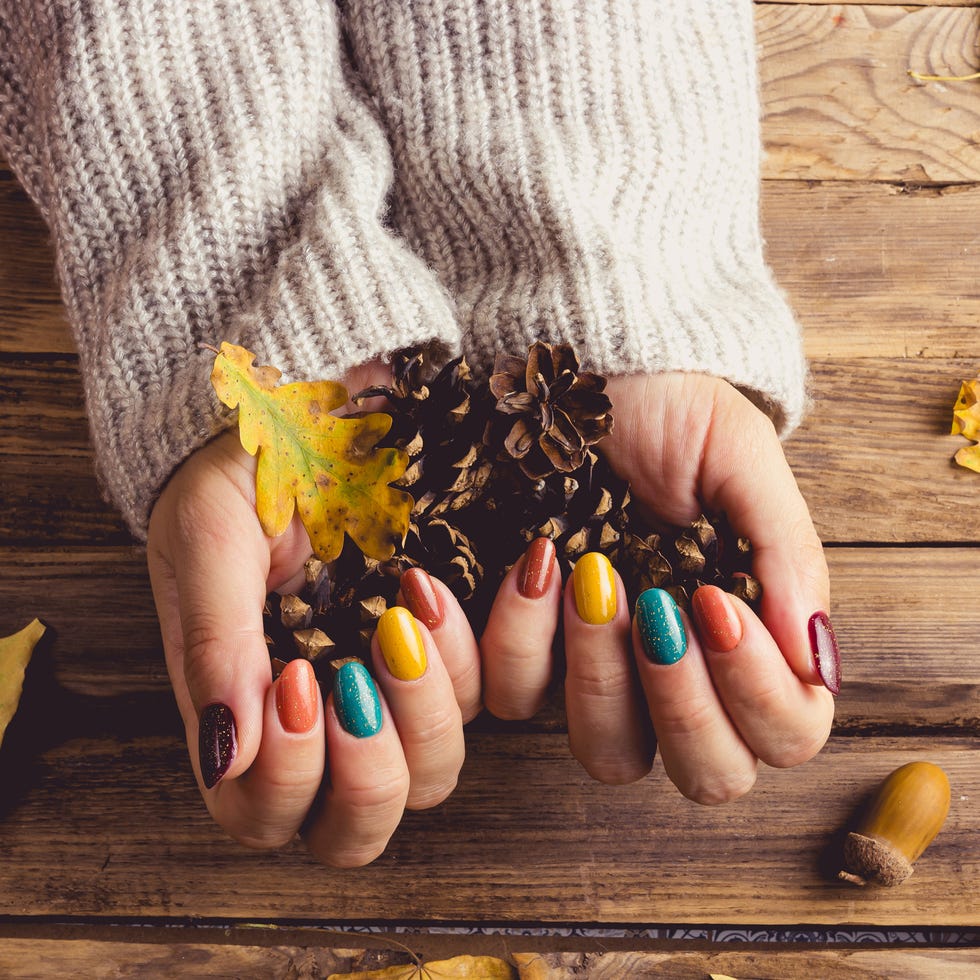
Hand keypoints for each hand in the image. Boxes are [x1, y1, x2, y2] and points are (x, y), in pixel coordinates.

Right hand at [146, 360, 480, 865]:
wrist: (309, 413)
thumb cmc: (243, 480)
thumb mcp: (210, 542)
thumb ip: (210, 644)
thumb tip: (224, 756)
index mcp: (251, 710)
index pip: (260, 814)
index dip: (285, 779)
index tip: (299, 680)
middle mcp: (325, 721)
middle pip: (355, 830)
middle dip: (366, 772)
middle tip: (356, 680)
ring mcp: (397, 690)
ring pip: (434, 775)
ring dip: (430, 709)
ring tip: (412, 605)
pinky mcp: (458, 650)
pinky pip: (502, 692)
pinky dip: (502, 647)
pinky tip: (493, 578)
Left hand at [460, 372, 835, 803]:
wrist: (580, 370)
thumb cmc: (671, 411)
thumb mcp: (740, 460)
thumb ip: (785, 555)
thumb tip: (814, 661)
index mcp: (747, 638)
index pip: (785, 732)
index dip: (757, 692)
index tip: (713, 601)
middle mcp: (679, 674)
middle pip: (707, 775)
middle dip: (682, 702)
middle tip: (655, 608)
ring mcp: (600, 673)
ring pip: (607, 753)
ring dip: (598, 674)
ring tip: (586, 572)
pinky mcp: (527, 651)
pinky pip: (511, 698)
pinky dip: (516, 640)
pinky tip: (527, 563)